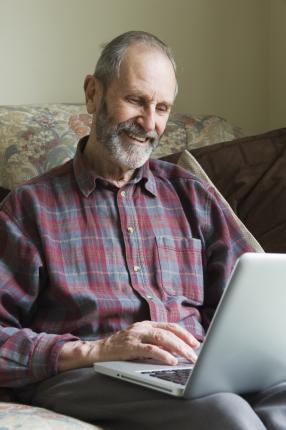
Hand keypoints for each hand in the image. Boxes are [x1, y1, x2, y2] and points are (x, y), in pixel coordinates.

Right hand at [58, 321, 199, 371]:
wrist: (98, 351)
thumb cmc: (121, 349)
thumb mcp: (140, 342)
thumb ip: (155, 343)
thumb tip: (176, 351)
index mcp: (146, 325)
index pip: (169, 326)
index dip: (184, 334)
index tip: (195, 343)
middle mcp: (143, 327)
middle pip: (169, 332)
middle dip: (184, 343)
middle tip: (195, 354)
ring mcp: (136, 335)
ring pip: (162, 338)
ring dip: (178, 348)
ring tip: (188, 358)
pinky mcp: (130, 346)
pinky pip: (150, 349)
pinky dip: (163, 355)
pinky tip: (172, 361)